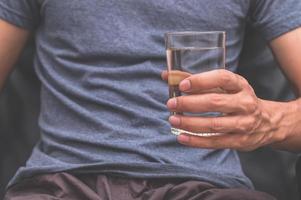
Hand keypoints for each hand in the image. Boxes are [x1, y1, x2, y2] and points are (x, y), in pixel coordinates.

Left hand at [162, 69, 287, 150]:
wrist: (268, 122)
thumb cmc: (237, 99)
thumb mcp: (224, 87)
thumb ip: (196, 81)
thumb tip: (166, 76)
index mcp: (240, 85)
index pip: (222, 78)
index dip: (201, 81)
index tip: (182, 85)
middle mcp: (245, 103)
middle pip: (215, 102)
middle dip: (190, 103)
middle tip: (171, 104)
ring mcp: (244, 123)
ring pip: (214, 124)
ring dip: (190, 123)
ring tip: (173, 119)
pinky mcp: (240, 141)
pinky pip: (215, 142)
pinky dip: (196, 141)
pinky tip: (181, 137)